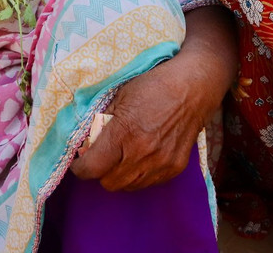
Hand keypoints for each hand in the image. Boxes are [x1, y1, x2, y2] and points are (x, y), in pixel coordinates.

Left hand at [70, 57, 207, 191]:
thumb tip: (85, 143)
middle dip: (100, 171)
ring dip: (120, 175)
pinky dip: (139, 175)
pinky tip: (141, 156)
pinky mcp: (174, 168)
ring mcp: (161, 163)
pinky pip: (147, 184)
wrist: (193, 88)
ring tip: (123, 156)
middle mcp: (142, 153)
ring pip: (127, 186)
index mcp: (124, 132)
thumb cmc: (153, 86)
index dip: (80, 168)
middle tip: (102, 156)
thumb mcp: (119, 96)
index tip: (79, 161)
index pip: (92, 168)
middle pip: (108, 182)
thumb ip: (101, 122)